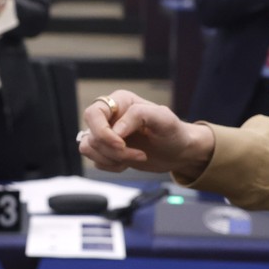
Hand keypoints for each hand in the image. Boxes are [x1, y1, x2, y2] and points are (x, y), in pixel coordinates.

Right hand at [79, 88, 215, 176]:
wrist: (179, 151)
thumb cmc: (174, 131)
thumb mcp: (163, 119)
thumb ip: (138, 115)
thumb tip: (115, 131)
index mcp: (119, 102)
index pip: (93, 114)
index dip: (103, 133)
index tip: (121, 144)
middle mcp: (109, 116)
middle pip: (90, 134)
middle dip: (112, 150)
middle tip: (138, 155)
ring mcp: (106, 134)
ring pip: (89, 149)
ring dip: (111, 159)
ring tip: (136, 157)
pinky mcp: (107, 150)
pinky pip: (96, 161)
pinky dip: (112, 166)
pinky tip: (130, 162)